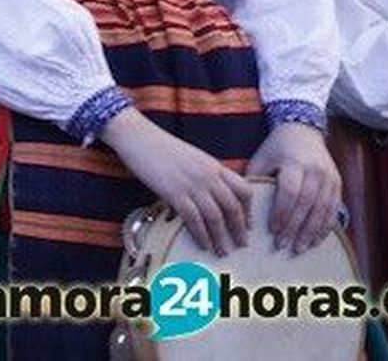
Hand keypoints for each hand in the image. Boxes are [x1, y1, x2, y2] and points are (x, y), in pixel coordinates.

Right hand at [102, 108, 252, 256]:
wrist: (138, 137)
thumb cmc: (162, 147)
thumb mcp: (192, 157)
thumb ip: (206, 174)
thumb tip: (212, 195)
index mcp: (214, 165)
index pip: (243, 189)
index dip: (249, 210)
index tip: (248, 225)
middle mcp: (208, 175)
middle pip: (232, 207)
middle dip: (239, 229)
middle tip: (242, 245)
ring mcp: (192, 184)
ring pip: (215, 217)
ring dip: (221, 237)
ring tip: (223, 251)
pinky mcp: (174, 192)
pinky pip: (193, 219)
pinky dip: (201, 235)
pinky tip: (203, 244)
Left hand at [244, 122, 341, 254]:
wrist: (303, 131)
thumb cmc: (277, 147)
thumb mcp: (262, 157)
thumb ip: (255, 180)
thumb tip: (242, 207)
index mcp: (295, 163)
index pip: (290, 192)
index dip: (282, 212)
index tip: (273, 230)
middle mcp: (316, 171)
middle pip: (307, 204)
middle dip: (295, 228)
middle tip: (284, 246)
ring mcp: (330, 178)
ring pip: (323, 210)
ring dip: (311, 232)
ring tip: (299, 249)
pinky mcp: (338, 185)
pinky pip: (333, 210)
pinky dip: (325, 227)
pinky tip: (315, 241)